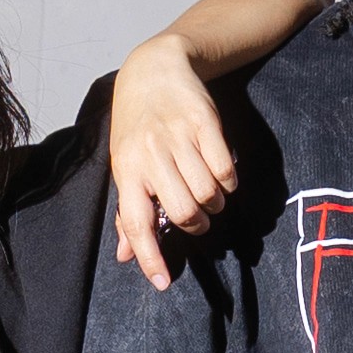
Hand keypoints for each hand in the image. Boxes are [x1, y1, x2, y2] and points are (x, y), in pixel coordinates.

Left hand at [106, 34, 241, 288]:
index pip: (136, 222)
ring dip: (215, 205)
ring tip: (209, 196)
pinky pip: (226, 171)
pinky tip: (220, 178)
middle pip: (184, 212)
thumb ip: (128, 212)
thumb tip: (125, 256)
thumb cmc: (136, 125)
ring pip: (208, 194)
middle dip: (196, 225)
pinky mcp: (206, 123)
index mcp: (126, 170)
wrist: (155, 69)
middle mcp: (151, 154)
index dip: (150, 257)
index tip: (163, 283)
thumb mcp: (124, 165)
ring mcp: (179, 137)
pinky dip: (228, 185)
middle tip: (197, 219)